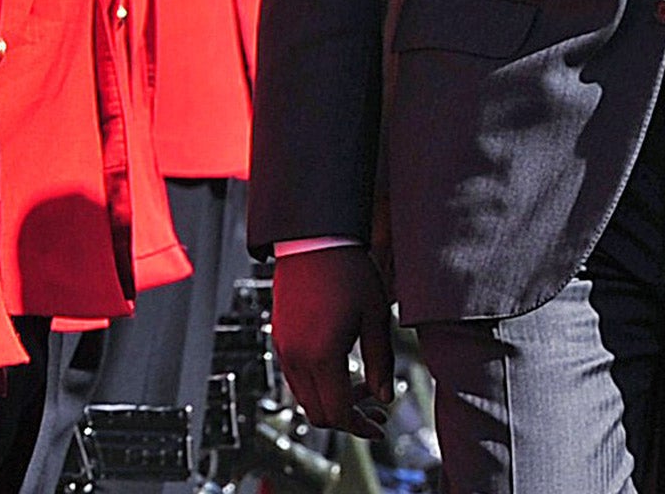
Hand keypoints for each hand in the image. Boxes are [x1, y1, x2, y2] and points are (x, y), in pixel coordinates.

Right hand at [272, 245, 395, 439]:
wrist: (315, 237)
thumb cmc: (348, 271)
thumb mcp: (375, 318)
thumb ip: (381, 363)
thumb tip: (384, 397)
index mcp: (321, 356)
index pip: (339, 413)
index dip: (361, 428)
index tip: (379, 426)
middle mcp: (296, 356)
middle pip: (318, 413)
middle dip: (348, 418)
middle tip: (375, 408)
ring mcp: (284, 346)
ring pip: (304, 397)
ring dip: (331, 400)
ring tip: (361, 385)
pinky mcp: (280, 335)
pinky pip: (295, 376)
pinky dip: (317, 383)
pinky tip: (339, 368)